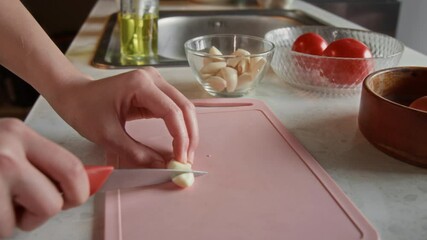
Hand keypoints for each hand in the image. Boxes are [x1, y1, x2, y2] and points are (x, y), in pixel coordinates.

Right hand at [0, 118, 88, 237]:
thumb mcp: (8, 146)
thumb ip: (41, 162)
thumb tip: (81, 187)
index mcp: (19, 134)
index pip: (71, 168)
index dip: (78, 193)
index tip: (71, 200)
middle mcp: (5, 153)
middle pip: (52, 203)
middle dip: (40, 214)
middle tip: (22, 206)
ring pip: (21, 223)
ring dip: (9, 222)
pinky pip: (1, 229)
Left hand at [48, 68, 198, 167]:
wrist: (72, 94)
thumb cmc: (84, 110)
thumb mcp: (108, 136)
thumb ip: (137, 153)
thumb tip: (162, 167)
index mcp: (140, 84)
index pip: (172, 113)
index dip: (181, 139)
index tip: (180, 161)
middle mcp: (153, 78)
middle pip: (185, 107)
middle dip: (189, 136)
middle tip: (187, 161)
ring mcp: (156, 82)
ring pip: (183, 108)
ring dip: (187, 132)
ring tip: (183, 155)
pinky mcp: (154, 90)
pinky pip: (174, 109)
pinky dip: (178, 127)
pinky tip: (177, 143)